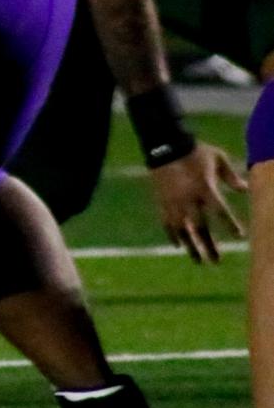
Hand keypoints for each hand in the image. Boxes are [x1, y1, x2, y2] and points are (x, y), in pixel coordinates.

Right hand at [151, 142, 246, 264]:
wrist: (165, 147)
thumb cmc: (195, 152)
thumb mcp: (217, 159)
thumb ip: (231, 175)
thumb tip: (245, 189)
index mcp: (205, 188)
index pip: (220, 210)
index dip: (230, 224)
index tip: (239, 236)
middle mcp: (189, 199)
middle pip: (200, 228)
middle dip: (208, 246)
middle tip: (216, 261)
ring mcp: (173, 203)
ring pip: (182, 230)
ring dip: (191, 247)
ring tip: (198, 261)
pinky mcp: (162, 202)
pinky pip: (167, 223)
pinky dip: (173, 235)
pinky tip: (178, 246)